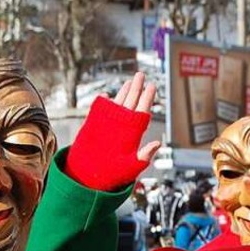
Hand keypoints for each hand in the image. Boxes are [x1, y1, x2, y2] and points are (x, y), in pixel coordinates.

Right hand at [66, 73, 160, 191]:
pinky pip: (100, 109)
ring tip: (130, 81)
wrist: (91, 175)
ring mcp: (109, 123)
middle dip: (137, 88)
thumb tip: (158, 144)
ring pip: (118, 103)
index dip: (147, 98)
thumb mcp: (132, 166)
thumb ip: (145, 155)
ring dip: (124, 91)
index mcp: (133, 132)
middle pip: (132, 102)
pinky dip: (103, 101)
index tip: (152, 86)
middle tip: (142, 75)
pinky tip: (106, 94)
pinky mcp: (95, 124)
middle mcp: (123, 125)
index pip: (143, 110)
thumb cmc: (114, 173)